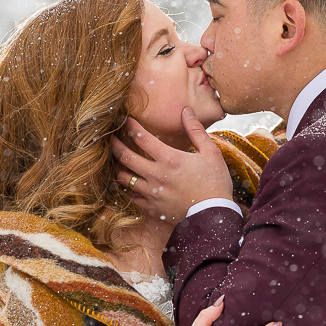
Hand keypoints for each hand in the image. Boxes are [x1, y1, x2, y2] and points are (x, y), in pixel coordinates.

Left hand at [114, 108, 234, 223]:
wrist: (214, 215)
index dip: (130, 126)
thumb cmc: (215, 182)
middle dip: (115, 144)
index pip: (141, 138)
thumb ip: (196, 130)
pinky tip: (124, 182)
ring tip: (114, 159)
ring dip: (116, 166)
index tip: (125, 120)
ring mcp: (151, 192)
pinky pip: (130, 196)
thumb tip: (186, 110)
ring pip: (123, 177)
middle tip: (110, 138)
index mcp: (169, 159)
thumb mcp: (210, 152)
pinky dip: (124, 187)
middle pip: (125, 156)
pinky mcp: (151, 207)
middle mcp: (156, 175)